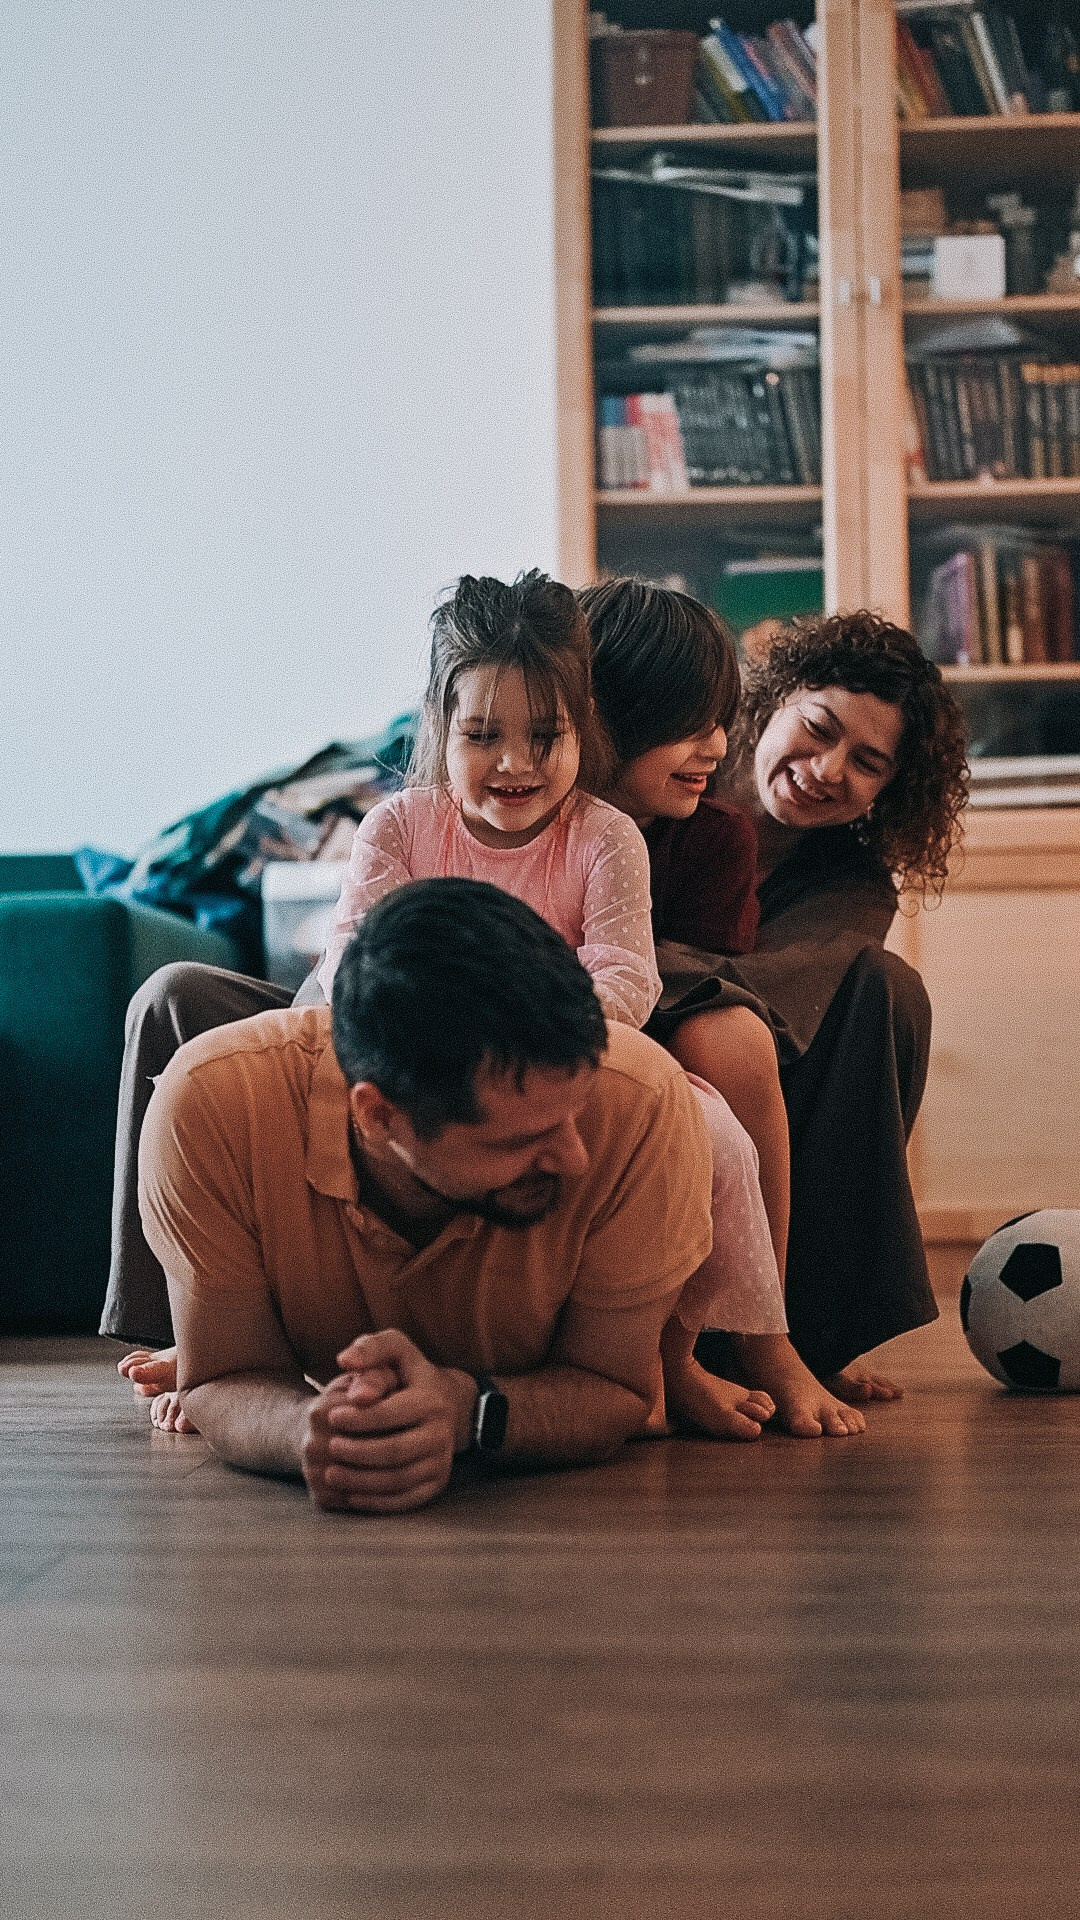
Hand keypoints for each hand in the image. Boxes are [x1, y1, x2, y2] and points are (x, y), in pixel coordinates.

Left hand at [300, 1330, 470, 1513]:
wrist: (442, 1404)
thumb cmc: (408, 1375)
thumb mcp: (395, 1350)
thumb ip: (371, 1349)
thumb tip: (346, 1361)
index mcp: (432, 1401)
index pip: (391, 1414)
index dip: (358, 1418)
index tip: (332, 1416)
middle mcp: (442, 1434)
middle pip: (394, 1452)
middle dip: (356, 1453)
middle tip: (328, 1448)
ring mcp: (441, 1462)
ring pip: (398, 1480)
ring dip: (360, 1481)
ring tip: (331, 1474)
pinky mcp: (436, 1484)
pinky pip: (405, 1500)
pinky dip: (375, 1502)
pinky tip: (351, 1495)